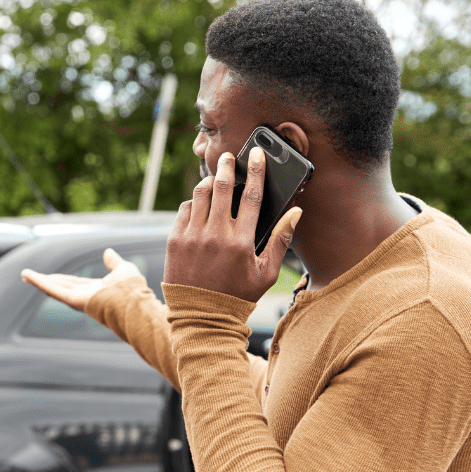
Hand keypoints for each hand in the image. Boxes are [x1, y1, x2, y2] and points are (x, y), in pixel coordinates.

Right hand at [20, 248, 144, 311]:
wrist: (133, 302)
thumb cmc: (132, 289)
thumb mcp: (123, 269)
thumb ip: (114, 262)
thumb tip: (108, 252)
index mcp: (95, 290)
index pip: (75, 283)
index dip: (62, 279)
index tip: (51, 276)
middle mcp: (84, 296)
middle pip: (60, 286)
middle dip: (46, 281)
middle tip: (30, 277)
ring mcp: (77, 299)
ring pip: (54, 288)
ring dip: (38, 281)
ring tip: (24, 275)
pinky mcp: (72, 300)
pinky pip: (52, 290)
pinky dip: (39, 282)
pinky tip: (28, 276)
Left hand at [164, 147, 300, 302]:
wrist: (201, 316)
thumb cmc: (238, 296)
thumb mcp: (266, 273)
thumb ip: (281, 240)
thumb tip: (296, 212)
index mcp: (241, 241)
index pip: (252, 196)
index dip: (255, 171)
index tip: (256, 154)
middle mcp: (215, 235)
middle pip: (222, 187)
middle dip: (226, 166)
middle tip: (228, 157)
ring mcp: (192, 237)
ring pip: (200, 195)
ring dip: (208, 181)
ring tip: (214, 177)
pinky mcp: (174, 241)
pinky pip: (184, 210)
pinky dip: (193, 202)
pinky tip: (199, 203)